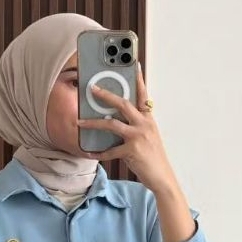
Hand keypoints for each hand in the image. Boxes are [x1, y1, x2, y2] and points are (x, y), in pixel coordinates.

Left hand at [77, 67, 177, 194]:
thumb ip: (137, 126)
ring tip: (79, 123)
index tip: (133, 64)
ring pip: (111, 124)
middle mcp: (144, 125)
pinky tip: (90, 153)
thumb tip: (116, 121)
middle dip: (106, 95)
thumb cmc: (153, 158)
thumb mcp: (149, 137)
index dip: (138, 79)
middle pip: (123, 104)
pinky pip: (110, 151)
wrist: (162, 177)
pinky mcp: (131, 151)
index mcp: (148, 120)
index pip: (143, 95)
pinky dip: (98, 153)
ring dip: (93, 123)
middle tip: (92, 89)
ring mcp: (138, 137)